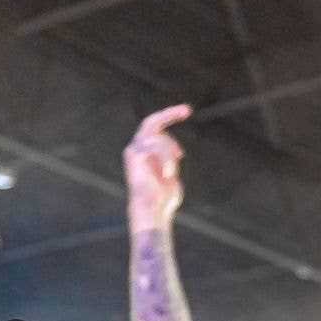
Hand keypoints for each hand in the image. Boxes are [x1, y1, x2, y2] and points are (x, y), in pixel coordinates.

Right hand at [124, 105, 190, 225]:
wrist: (152, 210)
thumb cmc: (163, 199)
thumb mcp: (170, 174)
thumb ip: (170, 160)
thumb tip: (176, 152)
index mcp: (144, 152)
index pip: (155, 128)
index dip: (168, 117)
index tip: (186, 111)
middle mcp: (135, 148)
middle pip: (151, 122)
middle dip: (169, 114)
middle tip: (187, 110)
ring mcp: (134, 150)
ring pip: (160, 137)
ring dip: (170, 153)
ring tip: (170, 173)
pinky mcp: (134, 155)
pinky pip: (156, 145)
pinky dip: (166, 159)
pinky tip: (166, 174)